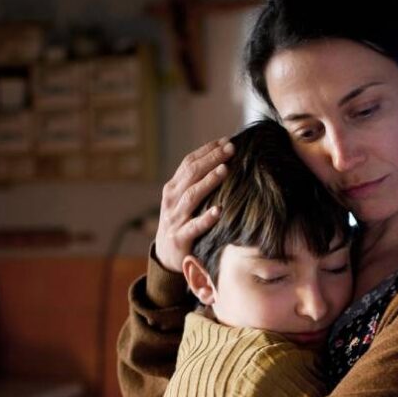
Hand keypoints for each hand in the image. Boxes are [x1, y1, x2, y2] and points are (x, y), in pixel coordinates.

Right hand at [156, 138, 233, 270]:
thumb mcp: (184, 201)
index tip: (226, 140)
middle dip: (212, 159)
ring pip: (192, 196)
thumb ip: (196, 183)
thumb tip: (222, 160)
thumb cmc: (182, 223)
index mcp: (173, 188)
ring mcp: (174, 219)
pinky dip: (206, 218)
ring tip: (225, 170)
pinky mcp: (180, 238)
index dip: (207, 150)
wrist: (166, 256)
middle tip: (231, 148)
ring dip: (209, 181)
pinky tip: (219, 211)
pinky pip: (194, 227)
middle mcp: (171, 200)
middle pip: (192, 174)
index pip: (189, 163)